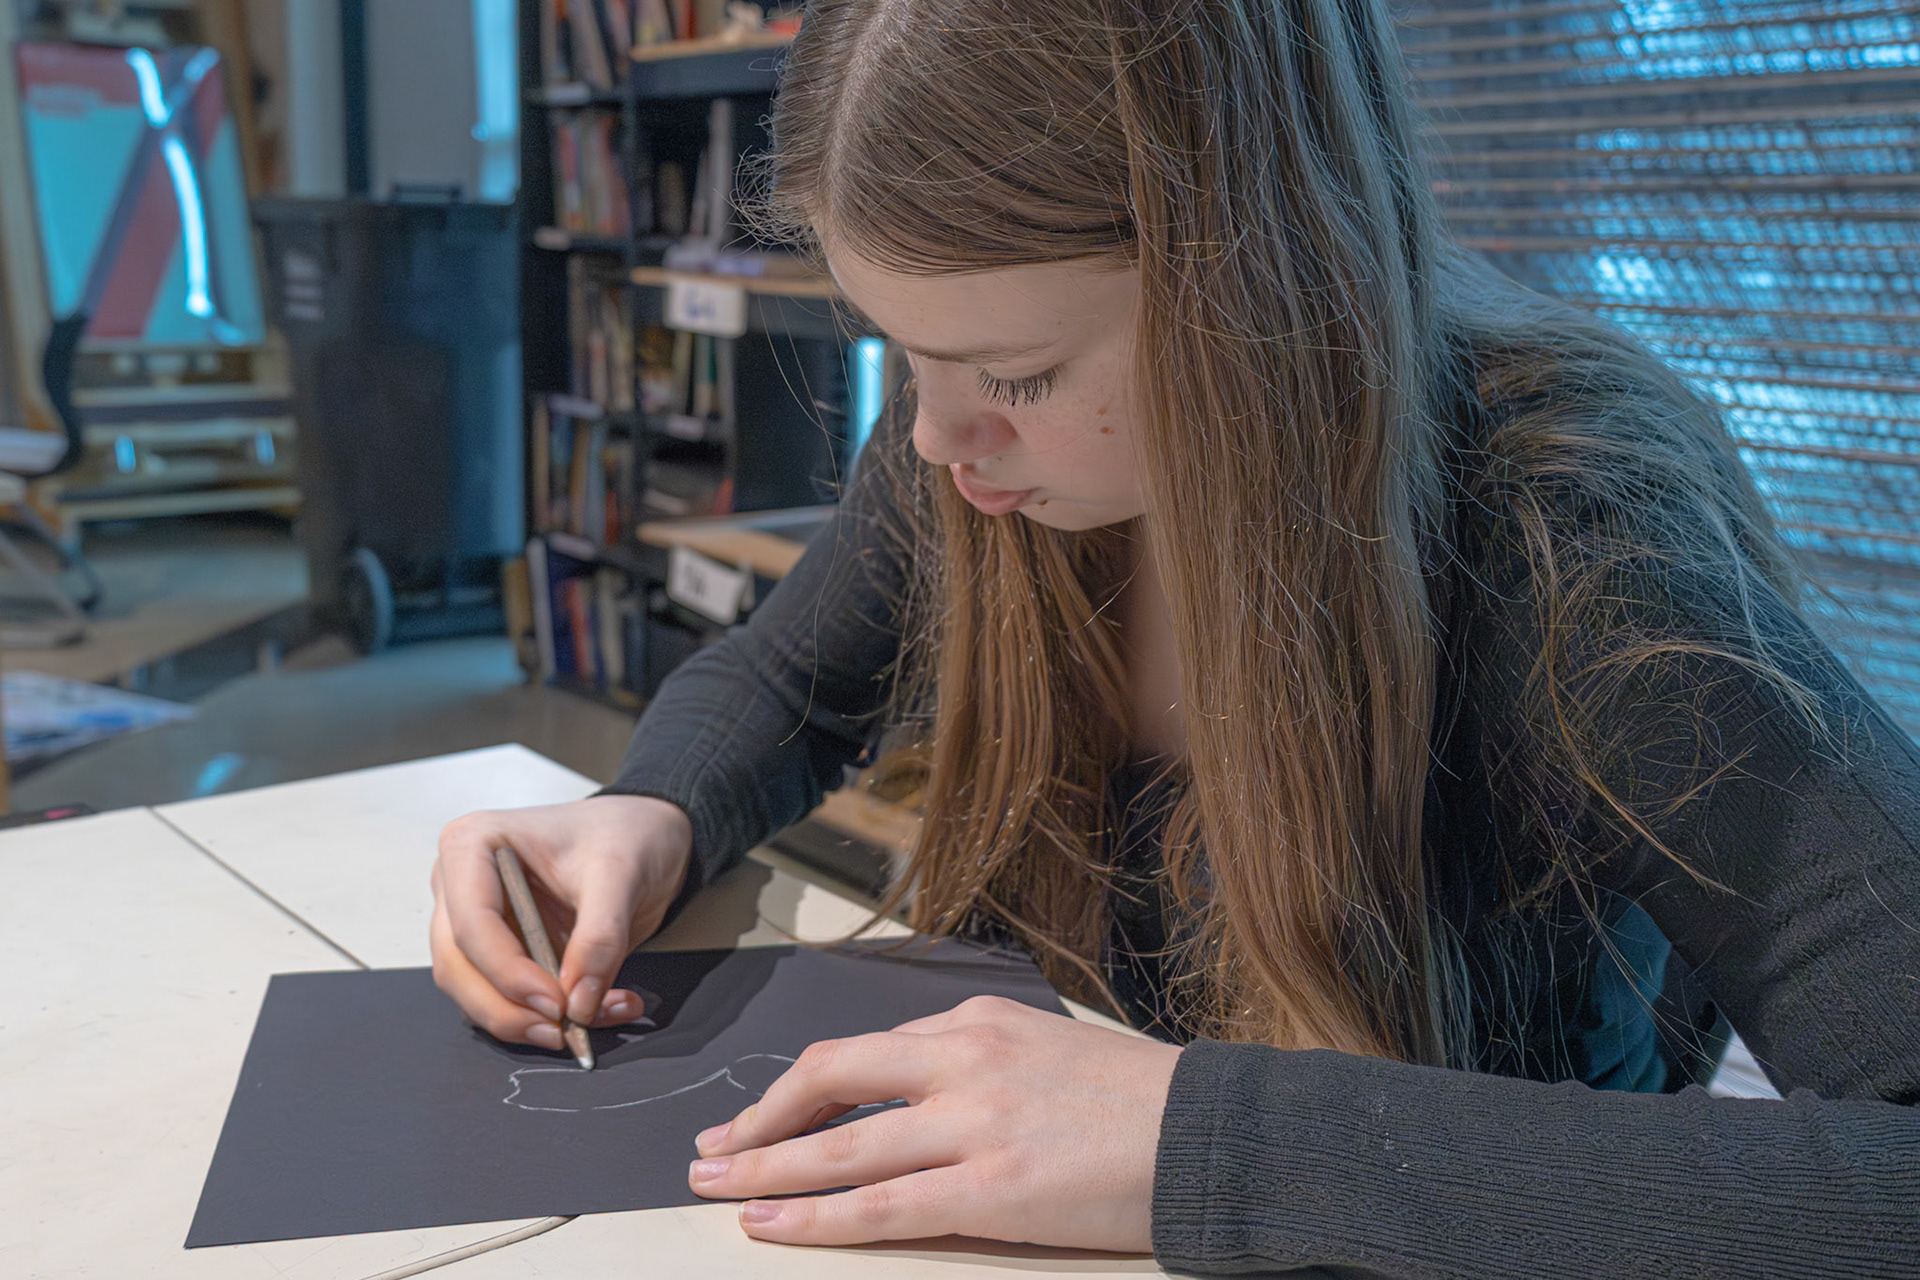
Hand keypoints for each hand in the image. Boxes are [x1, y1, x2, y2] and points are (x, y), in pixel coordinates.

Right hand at [429, 795, 691, 1051]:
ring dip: (528, 1021)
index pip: (471, 924)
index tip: (556, 1003)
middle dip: (509, 1009)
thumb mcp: (620, 873)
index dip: (507, 972)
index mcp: (471, 845)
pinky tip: (595, 1011)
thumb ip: (600, 936)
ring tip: (593, 1021)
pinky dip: (543, 1018)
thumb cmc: (623, 834)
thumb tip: (579, 1003)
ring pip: (475, 993)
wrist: (644, 836)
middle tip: (565, 1031)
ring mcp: (472, 922)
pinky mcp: (497, 954)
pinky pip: (505, 1000)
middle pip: (459, 967)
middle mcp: (458, 886)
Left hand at [686, 995, 1182, 1251]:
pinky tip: (773, 1224)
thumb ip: (977, 1062)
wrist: (1211, 1132)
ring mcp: (975, 1123)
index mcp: (979, 1019)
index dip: (798, 1086)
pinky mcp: (992, 1189)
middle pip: (830, 1078)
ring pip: (841, 1145)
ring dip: (765, 1168)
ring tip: (714, 1189)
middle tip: (709, 1151)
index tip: (762, 1112)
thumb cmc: (1137, 1099)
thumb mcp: (1047, 1047)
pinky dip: (816, 1216)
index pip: (863, 1048)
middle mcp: (966, 1058)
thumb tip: (914, 1096)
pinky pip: (882, 1206)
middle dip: (758, 1119)